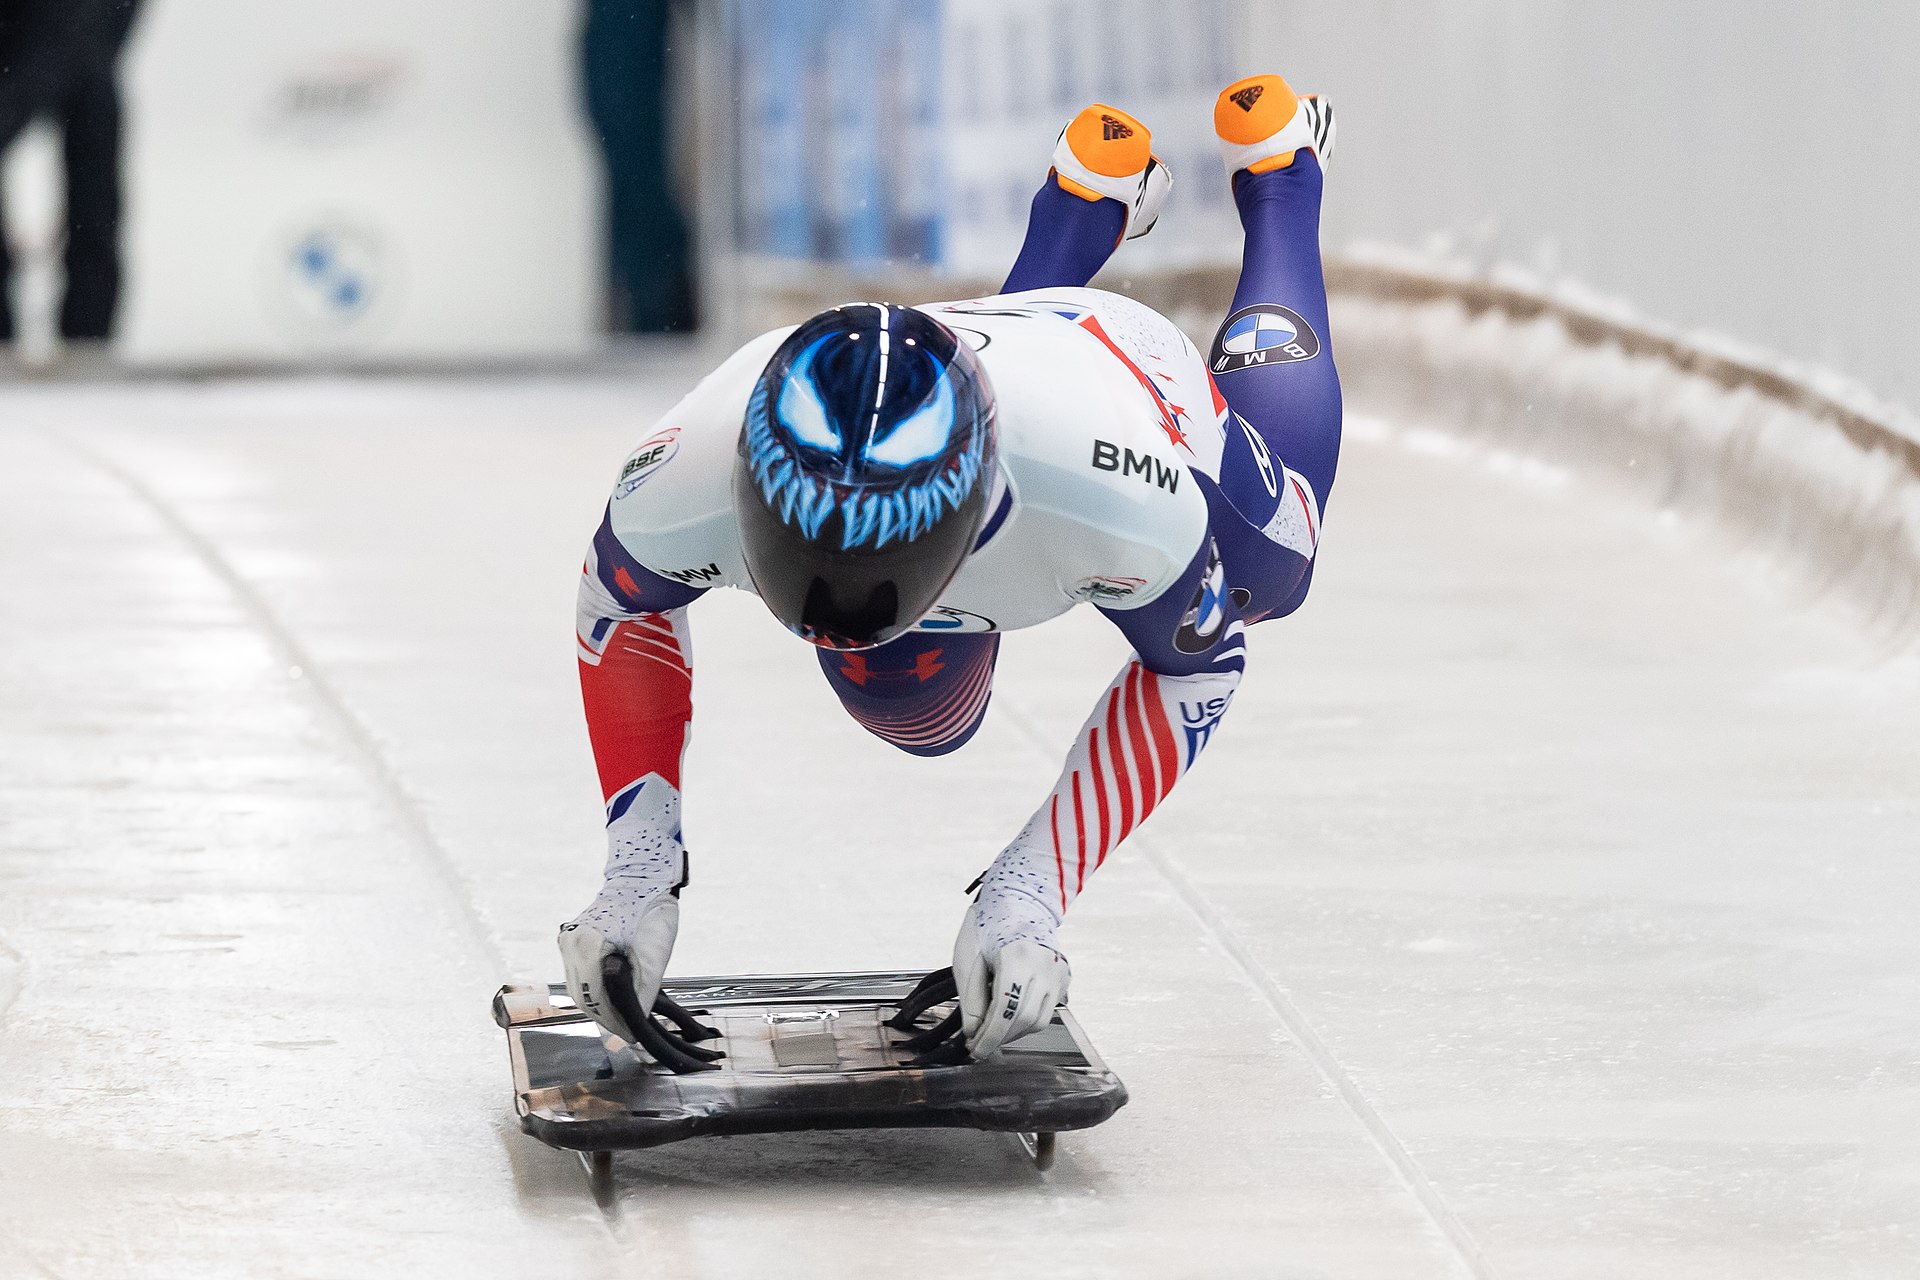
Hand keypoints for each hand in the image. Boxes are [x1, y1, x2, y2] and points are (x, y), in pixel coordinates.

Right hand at [558, 878, 679, 1045]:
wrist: (642, 877)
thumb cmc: (651, 910)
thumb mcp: (654, 957)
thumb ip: (642, 993)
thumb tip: (635, 1023)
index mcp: (586, 946)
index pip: (595, 998)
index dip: (614, 1021)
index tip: (629, 1035)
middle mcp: (570, 944)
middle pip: (583, 996)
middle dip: (605, 1015)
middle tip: (627, 1028)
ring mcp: (567, 941)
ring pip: (578, 987)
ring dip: (598, 1002)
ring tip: (622, 1014)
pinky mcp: (572, 939)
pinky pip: (579, 974)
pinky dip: (595, 987)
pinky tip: (612, 994)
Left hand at [952, 886, 1070, 1057]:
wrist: (1018, 901)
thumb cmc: (987, 926)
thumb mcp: (968, 958)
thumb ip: (971, 998)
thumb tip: (974, 1034)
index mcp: (1018, 956)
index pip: (1006, 1010)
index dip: (990, 1037)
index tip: (976, 1050)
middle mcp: (1045, 965)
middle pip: (1024, 1020)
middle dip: (1000, 1038)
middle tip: (980, 1045)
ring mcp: (1058, 971)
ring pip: (1039, 1020)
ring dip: (1013, 1033)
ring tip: (993, 1030)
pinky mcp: (1063, 976)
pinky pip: (1047, 1011)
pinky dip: (1026, 1021)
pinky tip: (1009, 1017)